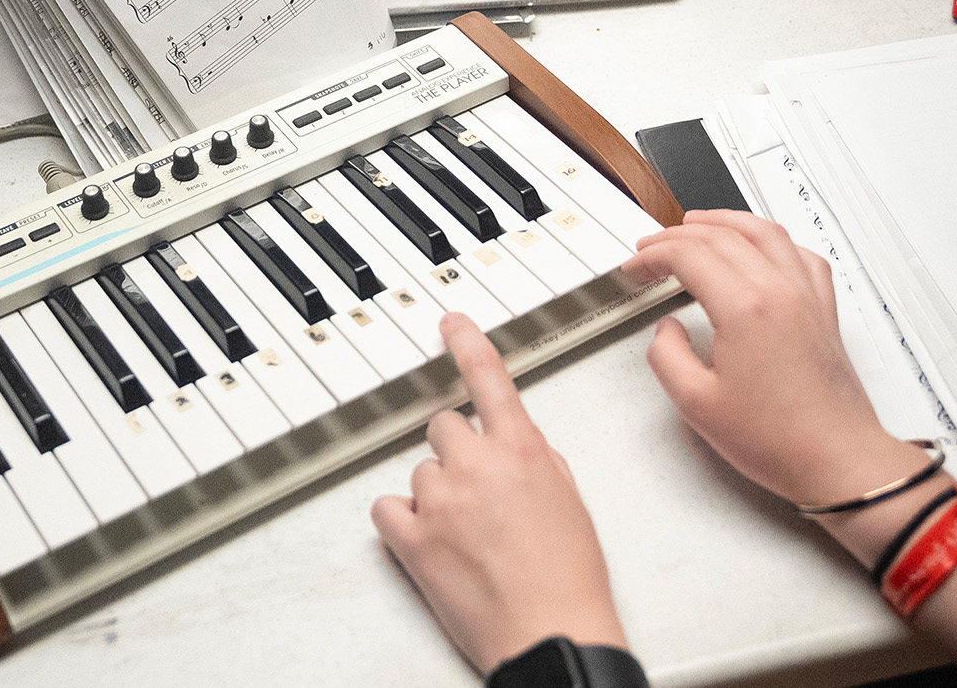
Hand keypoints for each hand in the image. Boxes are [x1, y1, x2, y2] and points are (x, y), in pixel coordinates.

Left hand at [370, 313, 626, 673]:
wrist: (551, 633)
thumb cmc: (570, 577)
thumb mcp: (570, 500)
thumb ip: (537, 460)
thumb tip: (514, 449)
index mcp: (522, 450)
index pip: (488, 378)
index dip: (466, 343)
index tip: (450, 323)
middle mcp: (477, 466)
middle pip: (444, 426)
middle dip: (459, 451)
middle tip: (478, 491)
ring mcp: (439, 501)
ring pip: (420, 468)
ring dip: (436, 490)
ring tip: (467, 533)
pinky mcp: (411, 539)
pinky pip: (386, 507)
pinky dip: (402, 518)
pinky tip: (429, 538)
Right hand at [624, 210, 926, 512]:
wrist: (837, 459)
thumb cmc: (778, 439)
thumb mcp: (697, 404)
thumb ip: (668, 356)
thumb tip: (666, 330)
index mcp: (745, 307)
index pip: (688, 255)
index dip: (653, 256)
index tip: (635, 267)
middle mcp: (779, 290)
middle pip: (722, 235)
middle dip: (677, 235)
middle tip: (652, 248)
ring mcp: (807, 296)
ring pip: (764, 232)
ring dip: (725, 221)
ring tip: (698, 223)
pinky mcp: (824, 310)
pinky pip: (800, 254)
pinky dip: (773, 240)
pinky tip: (762, 248)